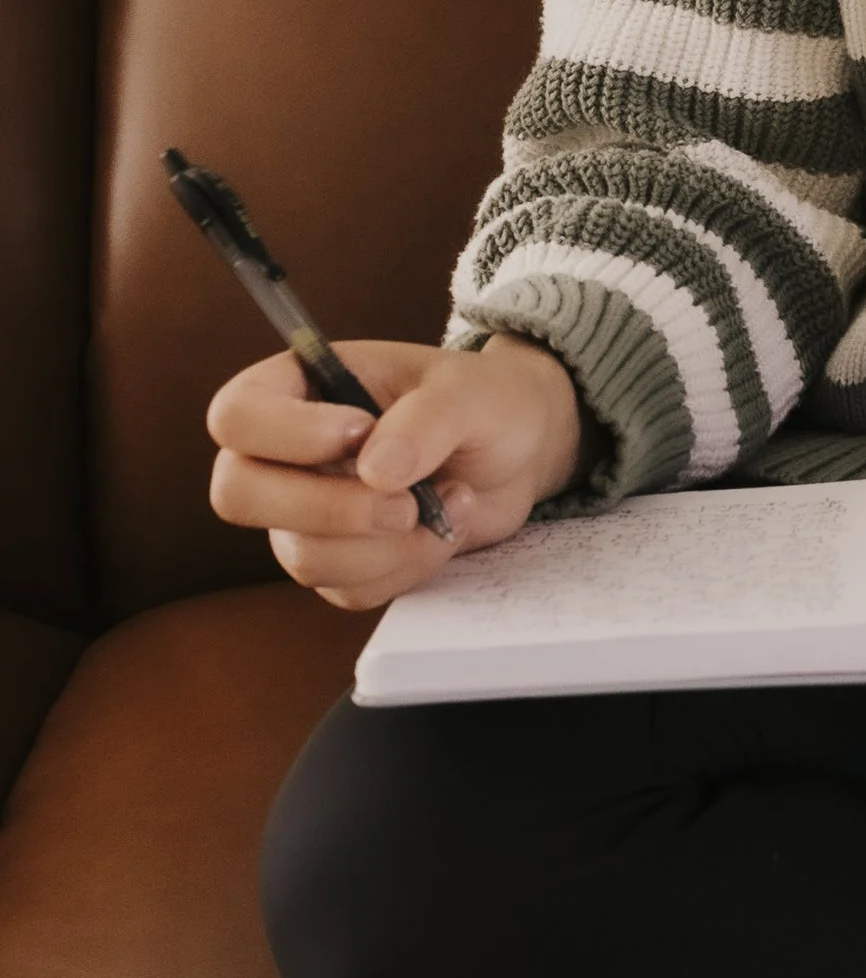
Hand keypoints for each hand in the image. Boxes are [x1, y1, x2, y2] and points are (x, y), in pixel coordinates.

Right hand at [206, 334, 581, 611]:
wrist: (518, 451)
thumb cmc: (484, 402)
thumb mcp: (469, 392)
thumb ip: (426, 420)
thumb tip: (375, 471)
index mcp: (299, 388)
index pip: (236, 416)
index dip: (287, 434)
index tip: (361, 431)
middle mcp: (287, 454)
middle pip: (239, 494)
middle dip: (331, 508)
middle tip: (407, 499)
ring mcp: (306, 513)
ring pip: (302, 555)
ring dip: (387, 543)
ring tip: (450, 500)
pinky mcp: (340, 562)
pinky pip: (347, 589)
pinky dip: (405, 567)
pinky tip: (442, 529)